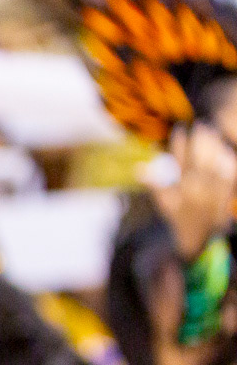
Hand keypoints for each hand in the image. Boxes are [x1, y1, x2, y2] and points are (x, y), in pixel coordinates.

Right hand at [154, 123, 236, 259]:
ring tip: (211, 133)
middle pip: (199, 160)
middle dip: (200, 141)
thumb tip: (138, 168)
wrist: (200, 239)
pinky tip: (224, 150)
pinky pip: (229, 174)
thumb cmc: (180, 218)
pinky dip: (227, 160)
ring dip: (214, 147)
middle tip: (200, 125)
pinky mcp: (227, 195)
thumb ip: (154, 185)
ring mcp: (214, 193)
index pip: (179, 162)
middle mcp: (197, 191)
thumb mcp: (164, 204)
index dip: (179, 144)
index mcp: (181, 191)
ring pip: (215, 165)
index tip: (180, 129)